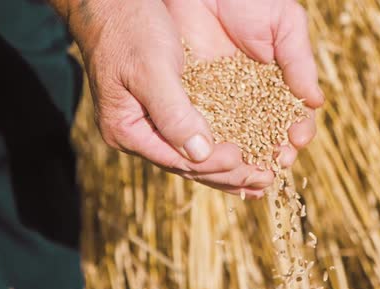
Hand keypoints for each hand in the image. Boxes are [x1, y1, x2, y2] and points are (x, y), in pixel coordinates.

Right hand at [53, 0, 274, 197]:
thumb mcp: (152, 69)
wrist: (114, 5)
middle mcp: (138, 135)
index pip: (177, 159)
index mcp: (127, 130)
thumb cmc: (130, 29)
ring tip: (261, 179)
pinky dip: (221, 148)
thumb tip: (199, 154)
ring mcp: (151, 126)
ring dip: (229, 169)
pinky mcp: (166, 114)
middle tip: (265, 180)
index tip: (246, 160)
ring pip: (195, 156)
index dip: (214, 164)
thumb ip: (173, 112)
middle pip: (188, 165)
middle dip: (228, 175)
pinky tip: (245, 155)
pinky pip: (197, 138)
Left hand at [163, 0, 323, 164]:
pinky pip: (203, 130)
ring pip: (236, 140)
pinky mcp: (193, 100)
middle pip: (265, 136)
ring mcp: (222, 101)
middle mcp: (252, 98)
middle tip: (273, 166)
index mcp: (278, 84)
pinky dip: (211, 149)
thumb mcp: (284, 25)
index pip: (291, 116)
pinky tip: (218, 162)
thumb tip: (316, 102)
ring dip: (244, 160)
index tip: (295, 142)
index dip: (296, 132)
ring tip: (249, 173)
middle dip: (271, 154)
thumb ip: (299, 62)